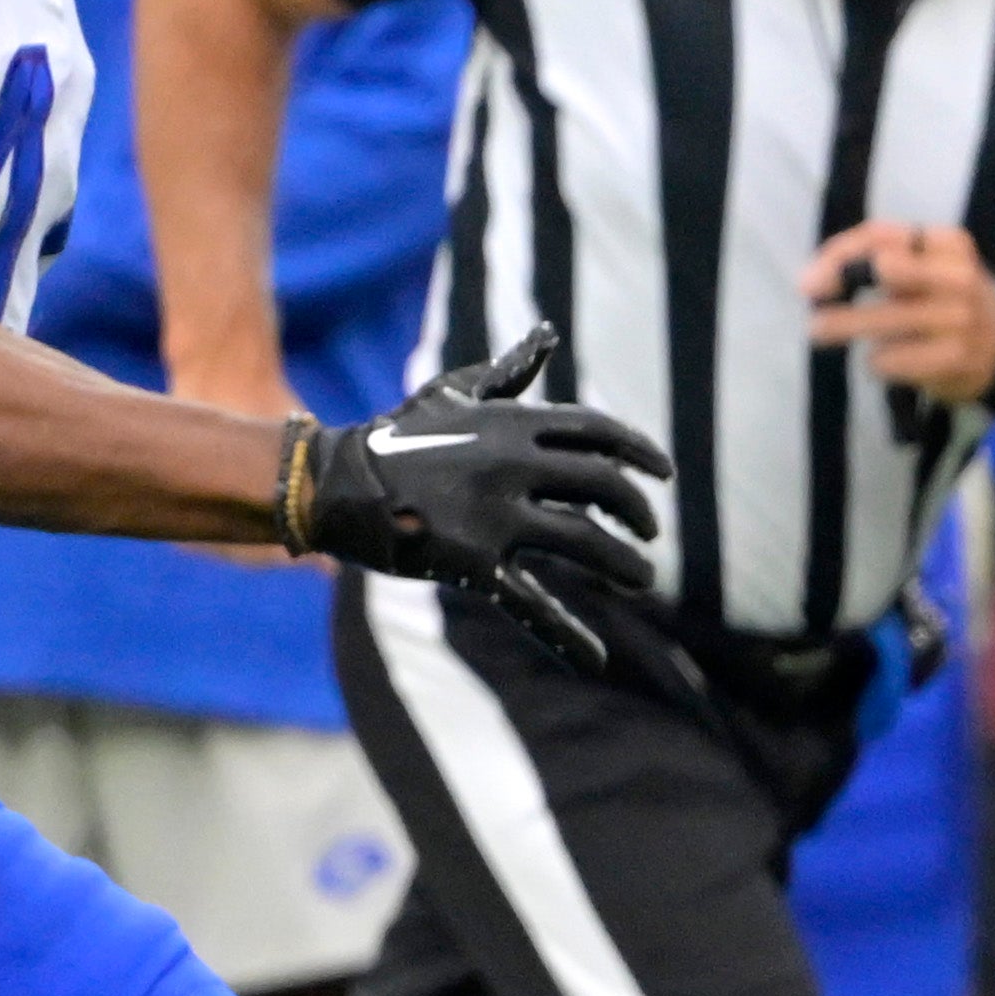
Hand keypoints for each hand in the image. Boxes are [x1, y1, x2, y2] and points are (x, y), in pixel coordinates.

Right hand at [289, 325, 669, 672]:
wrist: (330, 479)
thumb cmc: (398, 434)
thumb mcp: (453, 391)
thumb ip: (508, 371)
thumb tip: (547, 336)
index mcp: (514, 424)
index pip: (602, 435)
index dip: (642, 454)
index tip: (664, 475)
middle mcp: (513, 466)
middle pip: (606, 488)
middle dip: (638, 514)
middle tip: (649, 533)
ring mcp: (493, 516)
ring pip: (586, 543)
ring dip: (625, 565)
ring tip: (643, 580)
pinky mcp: (472, 563)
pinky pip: (531, 604)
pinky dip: (568, 635)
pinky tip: (598, 659)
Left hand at [801, 220, 994, 400]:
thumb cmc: (946, 299)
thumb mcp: (924, 265)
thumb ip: (872, 257)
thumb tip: (811, 281)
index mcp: (950, 244)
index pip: (882, 235)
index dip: (839, 255)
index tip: (811, 281)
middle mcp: (959, 276)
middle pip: (884, 268)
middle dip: (839, 286)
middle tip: (815, 306)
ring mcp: (959, 319)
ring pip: (880, 319)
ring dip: (841, 327)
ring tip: (821, 332)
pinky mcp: (954, 358)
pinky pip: (892, 359)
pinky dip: (877, 361)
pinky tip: (882, 359)